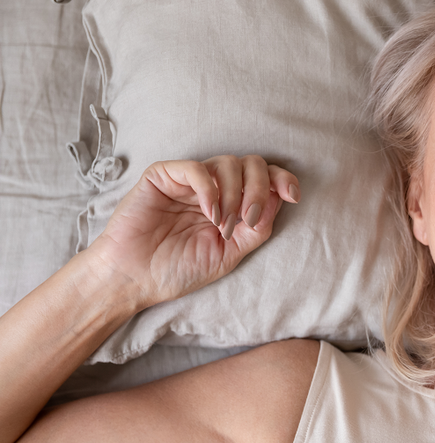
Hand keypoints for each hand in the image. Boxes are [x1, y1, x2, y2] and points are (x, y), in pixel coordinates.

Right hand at [85, 155, 300, 308]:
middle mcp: (214, 188)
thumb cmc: (179, 269)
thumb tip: (279, 200)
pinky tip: (210, 213)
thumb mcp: (230, 253)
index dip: (282, 180)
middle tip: (248, 219)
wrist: (135, 280)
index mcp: (232, 203)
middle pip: (252, 164)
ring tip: (223, 225)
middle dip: (259, 188)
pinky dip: (210, 189)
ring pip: (228, 163)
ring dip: (235, 194)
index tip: (292, 195)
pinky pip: (196, 168)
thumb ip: (257, 228)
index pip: (265, 178)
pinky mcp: (163, 176)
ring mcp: (188, 181)